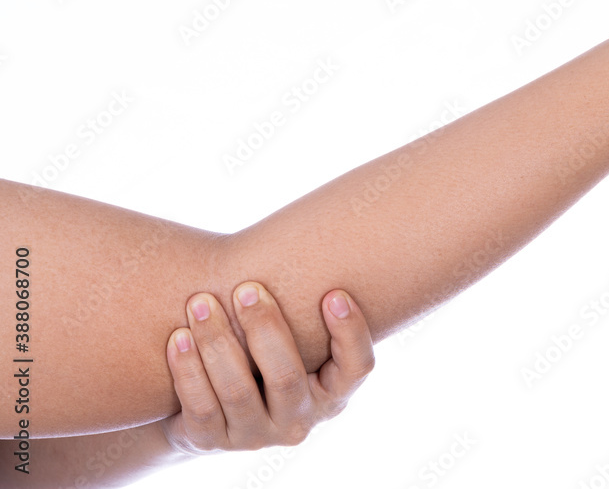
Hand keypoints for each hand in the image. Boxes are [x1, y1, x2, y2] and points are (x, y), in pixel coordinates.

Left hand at [160, 283, 374, 454]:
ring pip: (237, 391)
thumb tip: (307, 239)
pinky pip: (200, 406)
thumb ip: (302, 312)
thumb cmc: (262, 354)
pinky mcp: (211, 442)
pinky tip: (179, 336)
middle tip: (246, 288)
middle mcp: (298, 421)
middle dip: (265, 328)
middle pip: (287, 377)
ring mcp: (255, 436)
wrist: (208, 407)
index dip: (350, 333)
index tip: (332, 293)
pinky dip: (188, 369)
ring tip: (201, 302)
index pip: (356, 368)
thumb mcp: (292, 341)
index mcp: (330, 394)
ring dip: (218, 342)